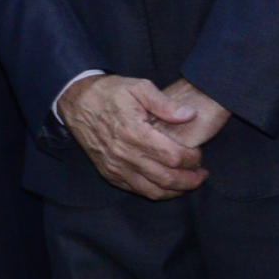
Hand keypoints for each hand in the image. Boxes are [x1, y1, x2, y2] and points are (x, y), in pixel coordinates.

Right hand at [56, 73, 210, 199]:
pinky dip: (156, 192)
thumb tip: (189, 115)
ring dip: (176, 190)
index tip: (199, 153)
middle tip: (202, 174)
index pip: (173, 156)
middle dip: (190, 180)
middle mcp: (124, 154)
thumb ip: (165, 103)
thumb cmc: (109, 93)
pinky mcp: (109, 173)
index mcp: (134, 132)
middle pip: (166, 178)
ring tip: (189, 183)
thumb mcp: (138, 87)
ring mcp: (116, 167)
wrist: (76, 102)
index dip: (192, 158)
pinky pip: (137, 190)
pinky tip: (167, 185)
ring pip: (153, 190)